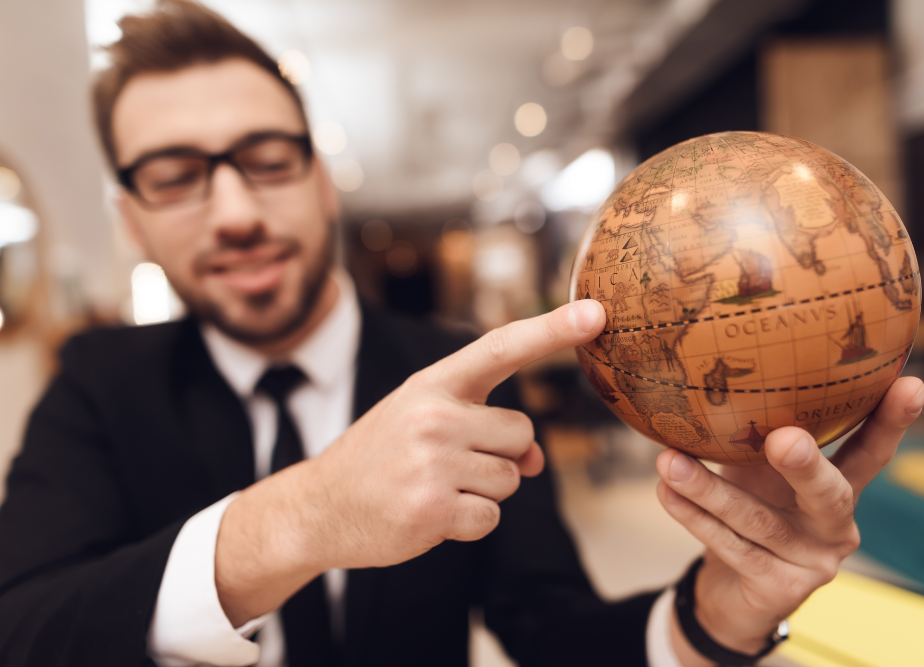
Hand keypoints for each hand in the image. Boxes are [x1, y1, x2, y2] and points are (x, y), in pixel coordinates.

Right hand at [215, 300, 606, 625]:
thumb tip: (536, 458)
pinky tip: (431, 514)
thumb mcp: (424, 423)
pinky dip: (469, 523)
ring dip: (483, 491)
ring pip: (510, 478)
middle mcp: (433, 415)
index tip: (597, 313)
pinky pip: (491, 517)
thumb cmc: (380, 459)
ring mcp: (432, 462)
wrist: (317, 507)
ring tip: (434, 486)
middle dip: (501, 455)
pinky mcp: (432, 508)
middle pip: (522, 433)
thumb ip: (483, 426)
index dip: (551, 330)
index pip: (501, 348)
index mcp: (432, 384)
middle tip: (450, 463)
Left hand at [656, 376, 923, 665]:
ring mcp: (812, 562)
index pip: (871, 451)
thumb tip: (713, 376)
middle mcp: (836, 526)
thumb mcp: (755, 471)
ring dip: (709, 490)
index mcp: (841, 489)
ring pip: (758, 521)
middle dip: (806, 465)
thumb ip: (751, 436)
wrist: (731, 593)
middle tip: (783, 439)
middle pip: (829, 493)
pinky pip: (731, 546)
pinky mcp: (779, 589)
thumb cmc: (749, 512)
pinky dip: (694, 517)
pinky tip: (667, 493)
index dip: (891, 420)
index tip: (909, 383)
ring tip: (670, 462)